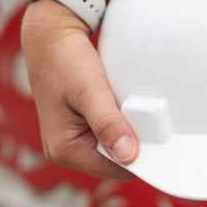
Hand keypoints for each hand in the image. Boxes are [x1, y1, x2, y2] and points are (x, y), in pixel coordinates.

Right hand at [20, 0, 137, 179]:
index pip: (115, 169)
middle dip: (132, 140)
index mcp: (65, 150)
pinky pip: (110, 132)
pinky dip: (121, 120)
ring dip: (127, 128)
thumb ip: (108, 123)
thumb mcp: (89, 90)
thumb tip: (128, 155)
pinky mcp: (81, 126)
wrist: (50, 37)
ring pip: (115, 145)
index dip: (138, 154)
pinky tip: (122, 103)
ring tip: (129, 104)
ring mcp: (73, 139)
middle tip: (142, 112)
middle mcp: (66, 151)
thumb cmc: (65, 60)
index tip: (155, 133)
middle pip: (116, 160)